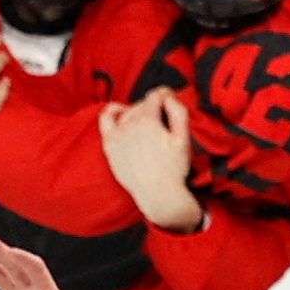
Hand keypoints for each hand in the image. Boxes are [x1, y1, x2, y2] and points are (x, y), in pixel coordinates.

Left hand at [98, 89, 202, 231]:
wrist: (158, 195)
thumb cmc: (173, 170)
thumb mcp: (183, 138)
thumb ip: (178, 112)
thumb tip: (168, 97)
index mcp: (148, 120)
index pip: (156, 95)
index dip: (166, 94)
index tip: (171, 98)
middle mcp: (129, 124)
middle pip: (143, 104)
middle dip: (154, 107)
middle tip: (164, 121)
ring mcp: (117, 135)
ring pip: (128, 111)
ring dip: (139, 112)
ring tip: (149, 125)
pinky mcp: (109, 145)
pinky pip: (106, 119)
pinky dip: (113, 112)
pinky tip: (121, 113)